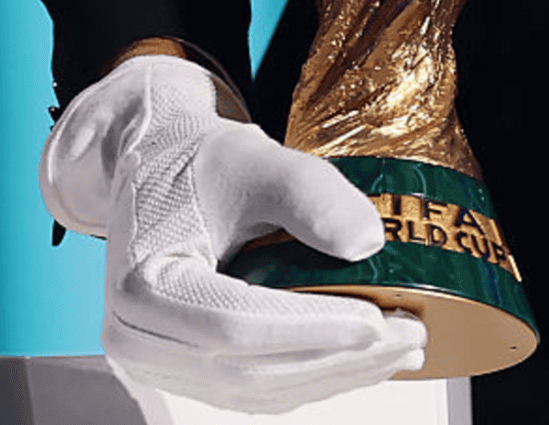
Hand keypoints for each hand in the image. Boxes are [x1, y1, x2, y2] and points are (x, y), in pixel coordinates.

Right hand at [40, 55, 426, 412]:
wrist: (158, 174)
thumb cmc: (196, 166)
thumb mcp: (253, 159)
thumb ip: (308, 192)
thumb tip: (366, 242)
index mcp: (143, 284)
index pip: (235, 324)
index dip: (312, 328)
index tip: (376, 319)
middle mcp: (138, 338)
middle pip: (252, 368)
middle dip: (340, 358)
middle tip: (410, 336)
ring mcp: (161, 364)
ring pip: (260, 388)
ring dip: (337, 375)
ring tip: (402, 349)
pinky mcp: (189, 374)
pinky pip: (257, 388)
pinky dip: (315, 377)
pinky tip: (363, 358)